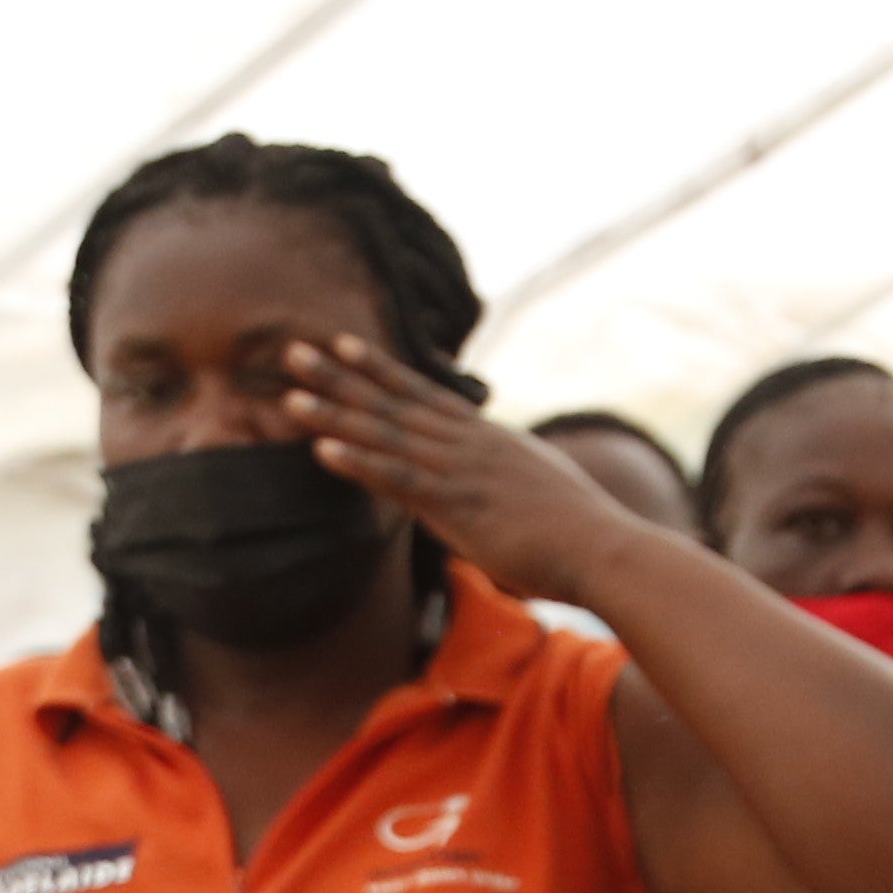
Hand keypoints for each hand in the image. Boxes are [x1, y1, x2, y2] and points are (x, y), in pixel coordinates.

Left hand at [281, 334, 670, 608]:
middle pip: (392, 402)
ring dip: (334, 415)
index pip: (422, 393)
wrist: (603, 548)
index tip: (342, 344)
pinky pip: (399, 479)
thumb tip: (500, 481)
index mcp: (484, 438)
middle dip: (338, 377)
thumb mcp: (538, 489)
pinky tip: (322, 451)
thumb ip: (507, 477)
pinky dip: (359, 463)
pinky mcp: (458, 505)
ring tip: (289, 396)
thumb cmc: (578, 532)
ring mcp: (460, 470)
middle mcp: (467, 443)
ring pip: (386, 434)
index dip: (379, 368)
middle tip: (292, 350)